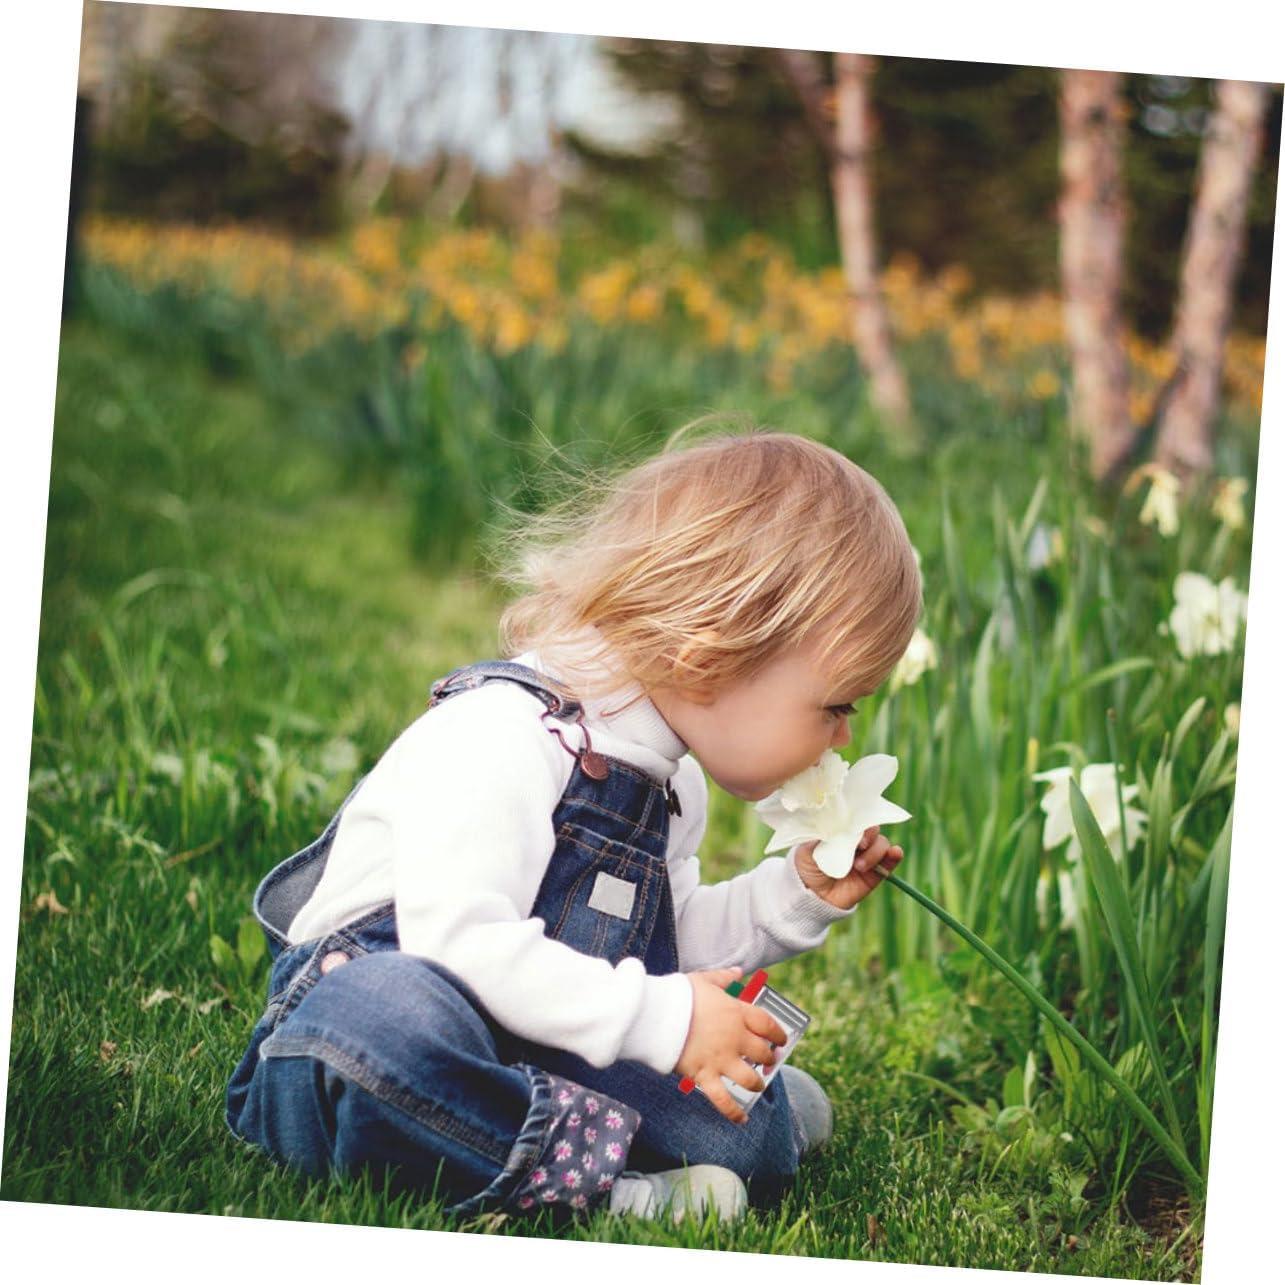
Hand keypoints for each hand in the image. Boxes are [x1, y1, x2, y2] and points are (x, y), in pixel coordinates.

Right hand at [675, 967, 789, 1124]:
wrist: (657, 1014)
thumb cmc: (679, 994)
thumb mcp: (703, 979)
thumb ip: (723, 977)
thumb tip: (739, 970)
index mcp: (736, 1013)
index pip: (767, 1024)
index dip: (777, 1034)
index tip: (780, 1039)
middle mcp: (735, 1038)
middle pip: (762, 1053)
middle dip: (768, 1059)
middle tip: (768, 1061)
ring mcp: (722, 1059)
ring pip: (750, 1079)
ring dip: (757, 1084)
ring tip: (757, 1085)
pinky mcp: (705, 1076)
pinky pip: (724, 1100)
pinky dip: (734, 1113)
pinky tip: (742, 1120)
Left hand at [794, 826, 904, 910]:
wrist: (813, 896)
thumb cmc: (808, 867)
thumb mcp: (806, 849)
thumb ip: (819, 837)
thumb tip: (830, 824)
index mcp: (842, 830)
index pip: (856, 818)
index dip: (858, 820)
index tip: (853, 828)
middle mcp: (857, 841)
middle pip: (872, 829)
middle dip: (869, 835)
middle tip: (860, 844)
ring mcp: (868, 855)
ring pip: (882, 844)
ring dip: (874, 853)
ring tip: (859, 866)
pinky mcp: (876, 873)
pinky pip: (890, 861)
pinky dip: (894, 855)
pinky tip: (895, 853)